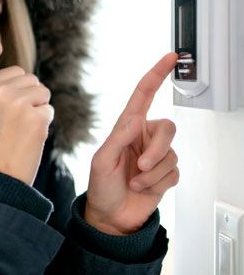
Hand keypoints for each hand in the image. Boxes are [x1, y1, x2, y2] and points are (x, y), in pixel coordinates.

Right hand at [0, 66, 53, 184]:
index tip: (9, 111)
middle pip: (32, 80)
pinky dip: (44, 124)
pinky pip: (49, 111)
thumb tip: (23, 76)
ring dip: (39, 109)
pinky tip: (29, 137)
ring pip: (44, 92)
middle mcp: (0, 91)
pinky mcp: (36, 117)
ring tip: (22, 128)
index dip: (19, 90)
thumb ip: (2, 89)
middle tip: (16, 121)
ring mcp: (19, 103)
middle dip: (31, 98)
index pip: (17, 71)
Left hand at [84, 52, 178, 234]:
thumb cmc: (101, 186)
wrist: (110, 217)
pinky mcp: (165, 173)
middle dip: (156, 149)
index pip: (144, 94)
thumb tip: (136, 120)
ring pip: (170, 154)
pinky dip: (157, 183)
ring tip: (134, 181)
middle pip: (167, 128)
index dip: (157, 74)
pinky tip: (142, 188)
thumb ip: (119, 139)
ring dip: (152, 173)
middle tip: (141, 166)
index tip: (171, 58)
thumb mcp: (102, 161)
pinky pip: (173, 172)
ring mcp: (155, 155)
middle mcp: (143, 137)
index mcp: (127, 127)